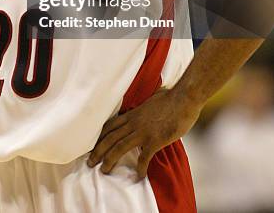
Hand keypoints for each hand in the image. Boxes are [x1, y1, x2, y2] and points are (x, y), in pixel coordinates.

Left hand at [87, 88, 201, 177]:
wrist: (183, 98)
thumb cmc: (171, 98)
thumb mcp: (151, 100)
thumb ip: (144, 107)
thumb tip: (145, 107)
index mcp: (132, 114)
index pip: (110, 126)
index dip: (99, 137)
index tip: (92, 146)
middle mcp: (133, 123)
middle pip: (110, 138)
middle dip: (98, 151)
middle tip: (90, 163)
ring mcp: (143, 132)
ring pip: (119, 148)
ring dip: (110, 160)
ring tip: (104, 170)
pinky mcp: (155, 140)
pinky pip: (144, 157)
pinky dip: (140, 168)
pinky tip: (139, 176)